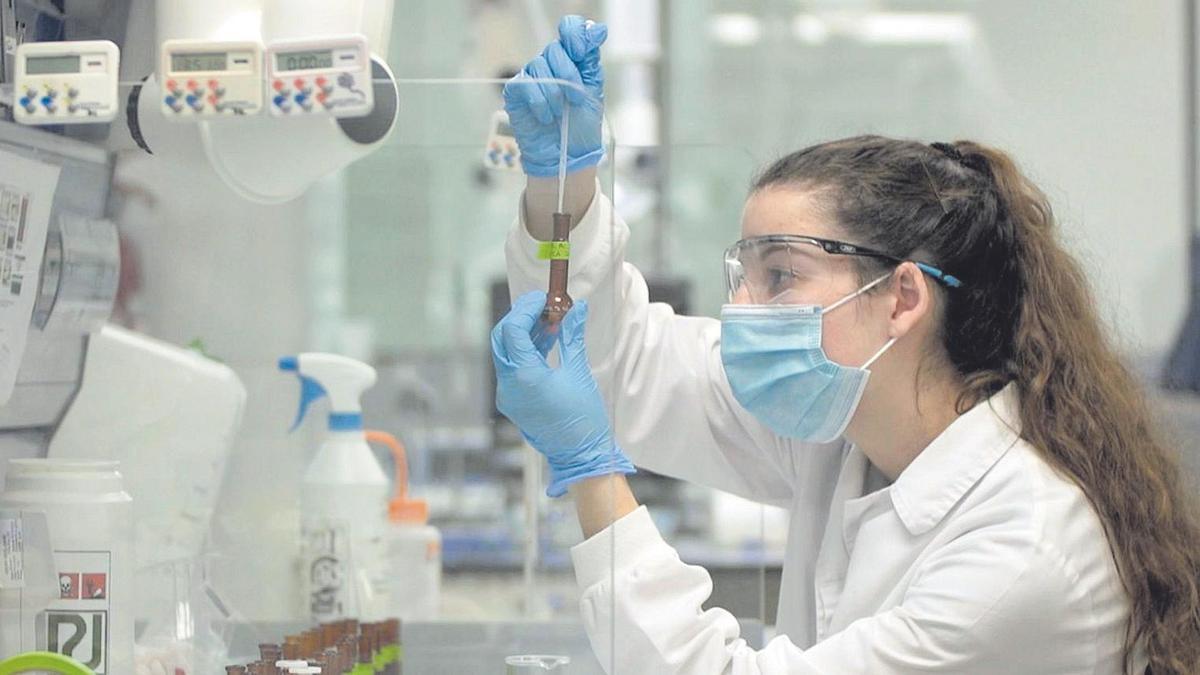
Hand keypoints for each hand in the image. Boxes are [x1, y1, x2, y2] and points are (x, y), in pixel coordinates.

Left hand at [492, 291, 634, 496]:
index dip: (526, 309)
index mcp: (523, 377)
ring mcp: (509, 395)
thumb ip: (572, 337)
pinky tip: (546, 340)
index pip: (513, 330)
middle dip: (520, 318)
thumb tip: (576, 308)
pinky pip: (513, 367)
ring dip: (524, 333)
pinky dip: (526, 350)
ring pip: (506, 352)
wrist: (581, 456)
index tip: (543, 297)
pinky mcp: (514, 401)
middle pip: (502, 339)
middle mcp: (509, 386)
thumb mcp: (578, 372)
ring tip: (550, 320)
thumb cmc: (583, 418)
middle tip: (543, 305)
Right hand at [503, 16, 606, 177]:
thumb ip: (590, 58)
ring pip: (538, 66)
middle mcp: (549, 65)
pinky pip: (524, 84)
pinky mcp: (516, 94)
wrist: (567, 156)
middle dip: (568, 75)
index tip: (581, 52)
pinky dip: (539, 102)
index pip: (569, 30)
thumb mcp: (593, 89)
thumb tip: (596, 29)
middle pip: (553, 49)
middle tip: (575, 99)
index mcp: (570, 60)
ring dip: (554, 93)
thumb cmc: (580, 127)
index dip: (574, 35)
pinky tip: (546, 117)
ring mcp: (531, 78)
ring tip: (559, 113)